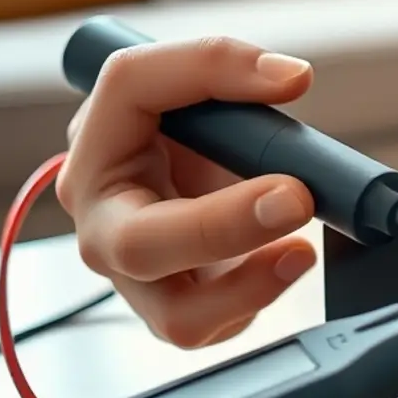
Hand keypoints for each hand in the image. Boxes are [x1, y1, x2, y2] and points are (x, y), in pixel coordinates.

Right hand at [56, 37, 318, 347]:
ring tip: (300, 251)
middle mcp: (103, 222)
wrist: (201, 192)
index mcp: (98, 146)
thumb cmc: (192, 148)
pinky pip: (220, 326)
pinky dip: (259, 297)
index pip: (132, 86)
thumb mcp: (203, 96)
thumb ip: (228, 70)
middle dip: (226, 224)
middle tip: (296, 199)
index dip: (210, 75)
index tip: (291, 83)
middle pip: (142, 242)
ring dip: (251, 285)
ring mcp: (137, 283)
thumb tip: (290, 77)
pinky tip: (280, 264)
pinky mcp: (177, 317)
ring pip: (180, 315)